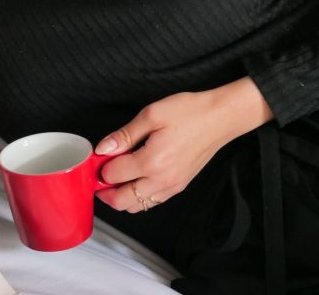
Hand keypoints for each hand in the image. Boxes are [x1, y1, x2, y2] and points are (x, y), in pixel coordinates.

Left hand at [94, 77, 272, 212]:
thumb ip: (124, 135)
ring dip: (121, 196)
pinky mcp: (179, 186)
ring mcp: (172, 186)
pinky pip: (152, 201)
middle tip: (99, 174)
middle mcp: (162, 180)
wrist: (220, 117)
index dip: (100, 166)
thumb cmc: (191, 112)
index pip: (113, 175)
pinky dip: (138, 196)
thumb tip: (103, 149)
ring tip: (116, 176)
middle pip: (121, 201)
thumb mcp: (151, 115)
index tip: (98, 156)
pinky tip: (135, 178)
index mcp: (152, 161)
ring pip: (136, 206)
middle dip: (105, 191)